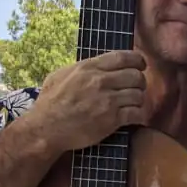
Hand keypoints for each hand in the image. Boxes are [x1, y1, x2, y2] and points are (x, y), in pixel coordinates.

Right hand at [28, 50, 147, 152]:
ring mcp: (107, 101)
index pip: (124, 57)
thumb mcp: (61, 75)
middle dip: (139, 82)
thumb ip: (83, 68)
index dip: (137, 60)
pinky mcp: (112, 119)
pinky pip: (137, 113)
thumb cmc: (50, 102)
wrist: (46, 129)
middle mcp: (100, 81)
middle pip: (136, 76)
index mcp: (88, 68)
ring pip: (139, 94)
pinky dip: (137, 115)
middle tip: (135, 88)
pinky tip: (131, 116)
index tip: (140, 65)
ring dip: (138, 100)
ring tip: (131, 103)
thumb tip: (100, 64)